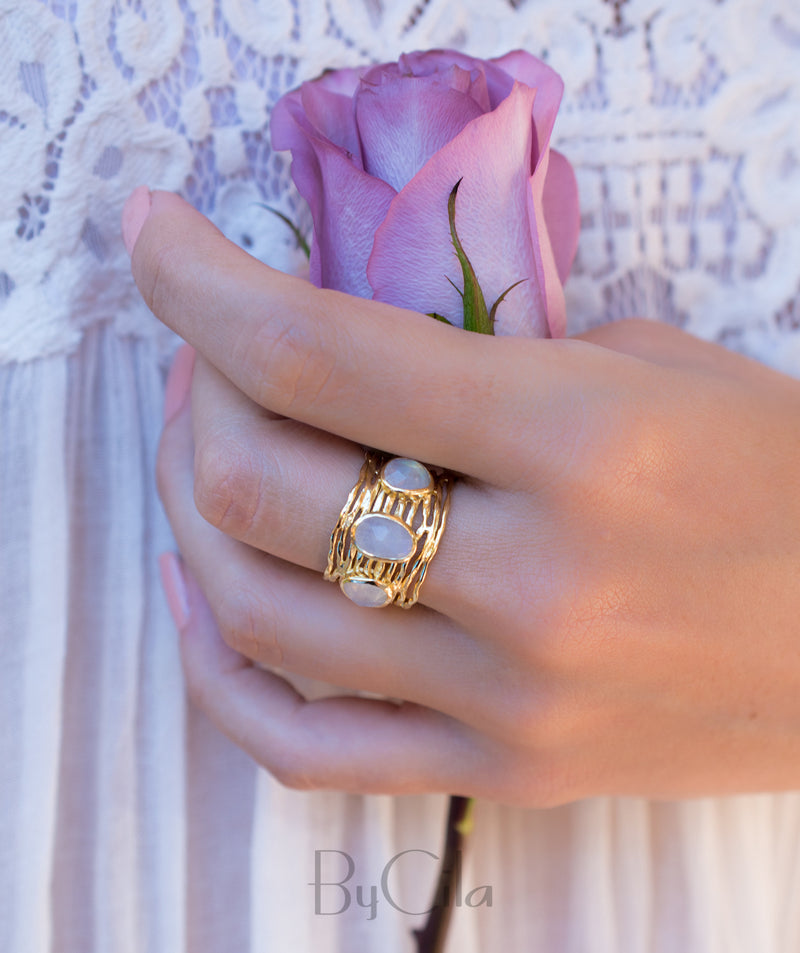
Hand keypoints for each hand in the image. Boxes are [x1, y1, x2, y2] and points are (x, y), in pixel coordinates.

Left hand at [128, 189, 799, 805]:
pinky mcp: (498, 767)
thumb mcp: (652, 372)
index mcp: (577, 441)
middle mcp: (527, 582)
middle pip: (261, 486)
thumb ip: (489, 366)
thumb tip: (352, 366)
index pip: (319, 354)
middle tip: (205, 353)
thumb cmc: (786, 478)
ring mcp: (504, 695)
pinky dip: (220, 670)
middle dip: (195, 395)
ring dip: (193, 509)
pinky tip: (207, 597)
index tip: (157, 237)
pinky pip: (303, 746)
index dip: (203, 282)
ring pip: (258, 612)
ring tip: (201, 451)